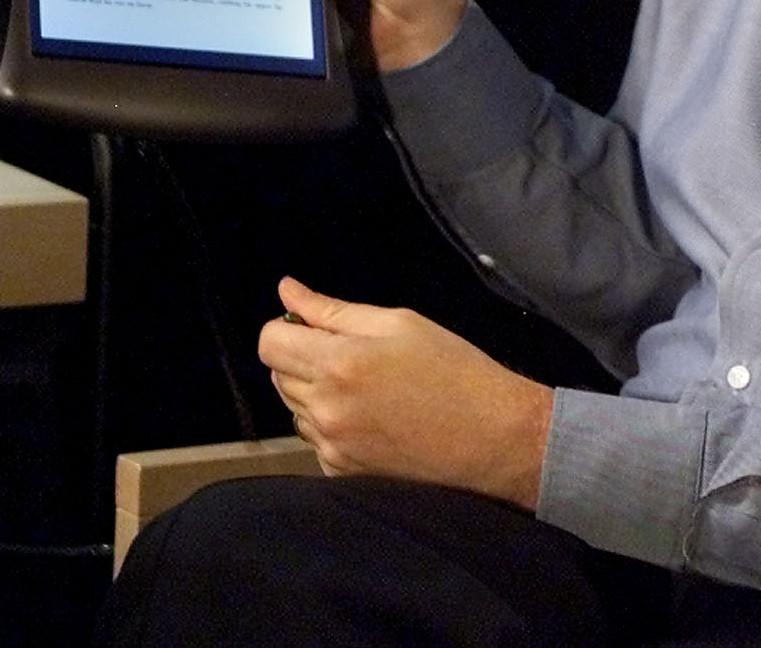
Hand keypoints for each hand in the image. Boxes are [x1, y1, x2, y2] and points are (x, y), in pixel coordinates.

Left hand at [260, 277, 551, 511]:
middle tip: (352, 354)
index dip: (287, 328)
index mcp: (338, 363)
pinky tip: (369, 417)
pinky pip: (314, 439)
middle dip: (302, 358)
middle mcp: (326, 408)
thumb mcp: (399, 323)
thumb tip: (287, 290)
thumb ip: (333, 309)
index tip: (315, 327)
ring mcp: (331, 445)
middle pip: (277, 374)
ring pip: (294, 408)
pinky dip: (330, 425)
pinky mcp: (341, 471)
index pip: (269, 342)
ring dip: (314, 392)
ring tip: (365, 387)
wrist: (491, 436)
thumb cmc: (453, 369)